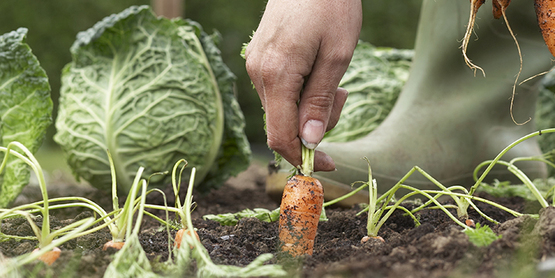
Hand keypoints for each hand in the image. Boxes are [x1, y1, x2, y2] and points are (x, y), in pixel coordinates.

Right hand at [245, 0, 361, 170]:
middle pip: (282, 124)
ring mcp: (256, 64)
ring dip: (309, 105)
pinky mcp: (260, 58)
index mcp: (276, 75)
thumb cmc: (331, 7)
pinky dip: (300, 91)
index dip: (302, 157)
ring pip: (281, 108)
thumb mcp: (336, 57)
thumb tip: (309, 142)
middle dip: (315, 123)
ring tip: (332, 77)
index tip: (327, 165)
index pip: (280, 136)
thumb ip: (320, 101)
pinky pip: (278, 91)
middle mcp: (258, 73)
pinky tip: (315, 69)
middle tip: (341, 95)